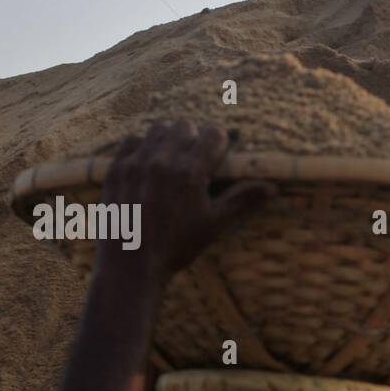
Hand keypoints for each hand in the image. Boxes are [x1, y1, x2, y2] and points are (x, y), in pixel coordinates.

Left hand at [95, 120, 273, 285]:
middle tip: (196, 160)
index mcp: (191, 173)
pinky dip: (143, 146)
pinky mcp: (116, 169)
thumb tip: (273, 188)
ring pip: (158, 129)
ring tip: (172, 161)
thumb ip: (242, 200)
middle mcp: (163, 162)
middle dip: (194, 138)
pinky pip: (132, 140)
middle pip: (185, 126)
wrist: (132, 264)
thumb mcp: (215, 225)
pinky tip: (149, 164)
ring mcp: (136, 163)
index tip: (218, 157)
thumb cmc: (178, 247)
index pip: (213, 134)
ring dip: (169, 139)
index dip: (220, 143)